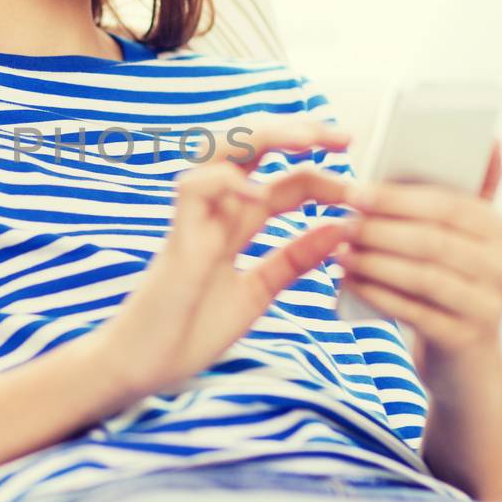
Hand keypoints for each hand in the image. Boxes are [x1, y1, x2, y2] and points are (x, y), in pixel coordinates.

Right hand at [96, 117, 358, 400]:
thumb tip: (340, 229)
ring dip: (267, 137)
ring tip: (308, 139)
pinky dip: (229, 182)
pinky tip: (262, 192)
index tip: (362, 191)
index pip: (283, 182)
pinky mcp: (175, 237)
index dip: (323, 177)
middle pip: (254, 148)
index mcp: (234, 225)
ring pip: (223, 151)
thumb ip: (291, 261)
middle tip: (345, 137)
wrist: (139, 368)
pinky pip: (196, 188)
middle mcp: (214, 212)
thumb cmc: (188, 331)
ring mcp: (192, 219)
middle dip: (300, 133)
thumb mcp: (255, 294)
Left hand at [337, 140, 501, 393]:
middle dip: (381, 228)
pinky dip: (378, 294)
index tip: (355, 190)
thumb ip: (461, 193)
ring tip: (339, 250)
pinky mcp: (464, 338)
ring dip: (375, 261)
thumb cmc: (449, 283)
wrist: (464, 360)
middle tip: (341, 220)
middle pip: (434, 239)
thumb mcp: (460, 238)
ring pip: (424, 276)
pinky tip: (350, 282)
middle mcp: (501, 265)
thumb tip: (484, 139)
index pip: (448, 203)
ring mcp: (486, 305)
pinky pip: (414, 311)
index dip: (399, 197)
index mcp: (497, 229)